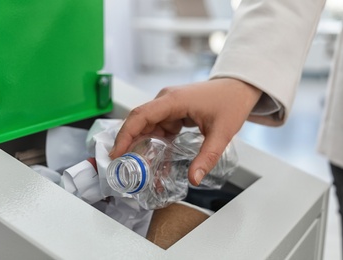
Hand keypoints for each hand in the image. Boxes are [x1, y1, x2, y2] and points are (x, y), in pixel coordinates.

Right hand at [109, 78, 261, 185]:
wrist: (239, 88)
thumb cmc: (231, 102)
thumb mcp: (222, 132)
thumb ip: (207, 156)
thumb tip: (194, 179)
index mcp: (173, 100)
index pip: (141, 116)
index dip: (125, 134)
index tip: (116, 153)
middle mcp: (166, 101)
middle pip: (139, 122)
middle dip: (129, 144)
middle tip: (123, 167)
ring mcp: (169, 106)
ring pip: (148, 127)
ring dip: (142, 146)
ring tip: (138, 168)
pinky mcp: (174, 113)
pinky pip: (159, 129)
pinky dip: (156, 144)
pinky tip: (155, 160)